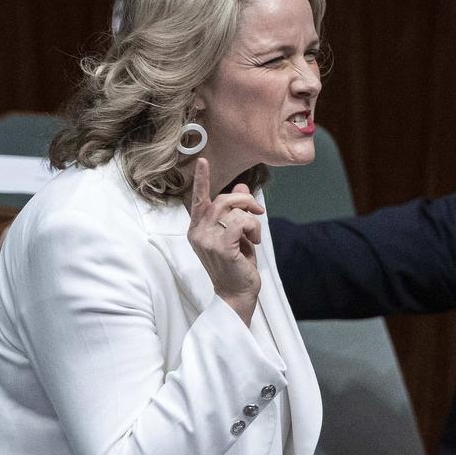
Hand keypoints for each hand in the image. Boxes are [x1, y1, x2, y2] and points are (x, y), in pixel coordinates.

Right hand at [187, 158, 264, 324]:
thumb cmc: (236, 265)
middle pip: (223, 199)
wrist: (236, 294)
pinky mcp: (220, 247)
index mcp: (196, 228)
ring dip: (251, 218)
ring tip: (254, 235)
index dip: (202, 179)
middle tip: (258, 212)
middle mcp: (197, 232)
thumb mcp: (237, 234)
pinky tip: (254, 241)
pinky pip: (240, 222)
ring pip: (233, 210)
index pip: (199, 199)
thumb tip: (241, 186)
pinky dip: (253, 227)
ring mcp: (206, 240)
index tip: (202, 160)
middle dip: (245, 201)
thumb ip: (236, 211)